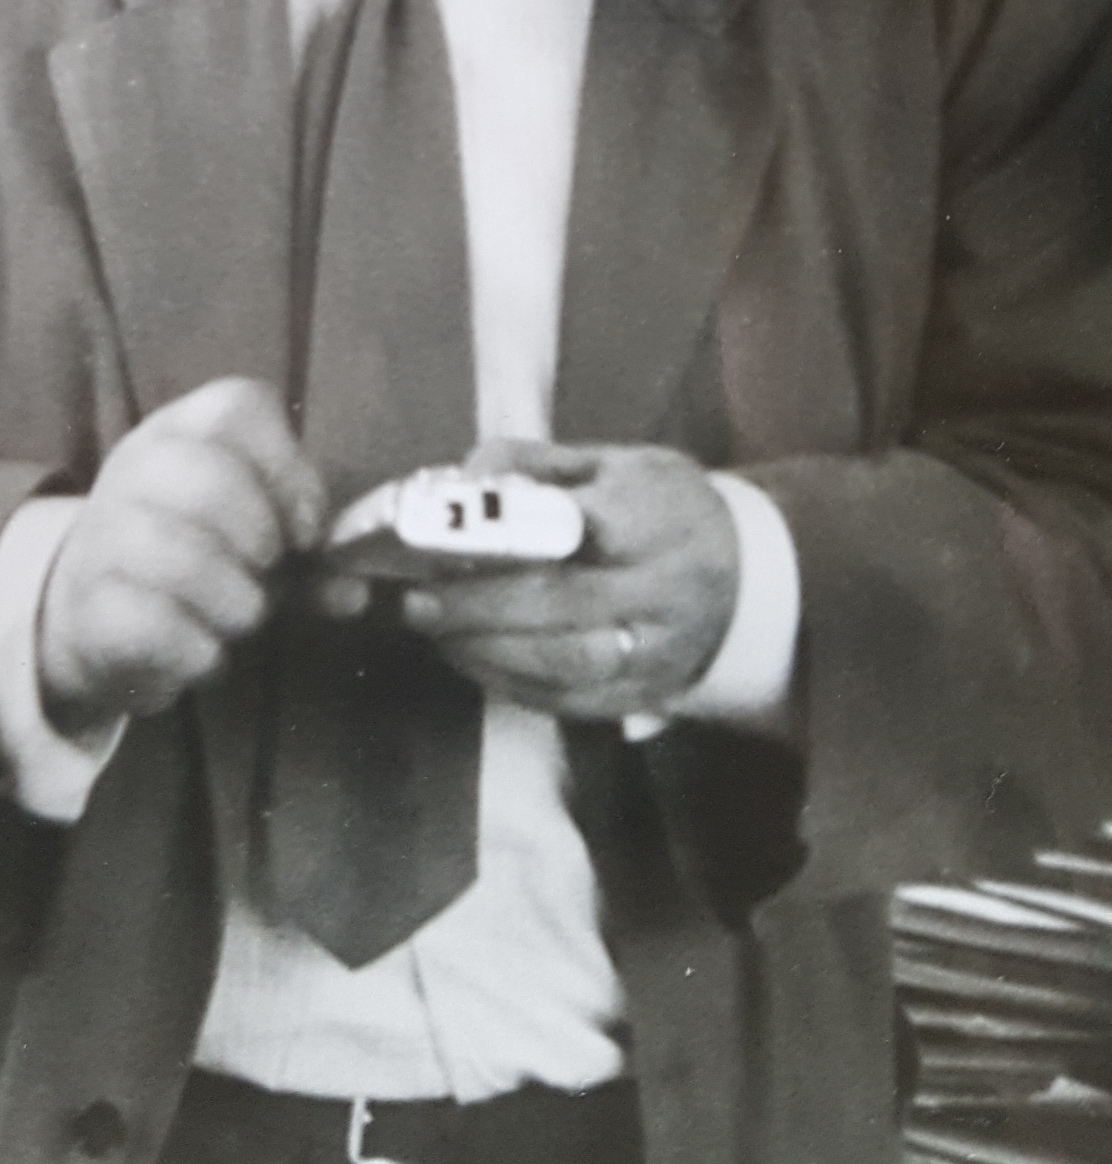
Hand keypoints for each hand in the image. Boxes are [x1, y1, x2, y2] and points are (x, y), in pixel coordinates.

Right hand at [38, 378, 326, 731]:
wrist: (91, 612)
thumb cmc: (194, 560)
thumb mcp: (253, 541)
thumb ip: (309, 558)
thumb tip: (356, 591)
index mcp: (181, 431)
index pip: (237, 407)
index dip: (288, 467)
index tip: (307, 531)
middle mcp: (135, 467)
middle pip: (207, 474)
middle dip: (259, 532)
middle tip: (270, 571)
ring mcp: (102, 534)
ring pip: (174, 553)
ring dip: (234, 599)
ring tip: (244, 618)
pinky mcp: (87, 607)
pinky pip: (150, 623)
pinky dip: (199, 648)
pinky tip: (208, 653)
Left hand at [392, 440, 738, 721]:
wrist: (747, 575)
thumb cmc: (659, 506)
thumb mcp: (610, 462)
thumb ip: (533, 465)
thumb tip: (461, 482)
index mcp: (652, 515)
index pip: (577, 527)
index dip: (505, 535)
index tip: (445, 536)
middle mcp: (660, 587)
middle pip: (560, 602)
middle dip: (476, 604)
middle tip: (417, 600)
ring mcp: (656, 649)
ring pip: (564, 661)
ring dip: (487, 650)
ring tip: (435, 631)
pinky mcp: (644, 696)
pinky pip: (570, 702)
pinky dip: (509, 683)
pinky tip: (470, 658)